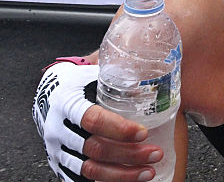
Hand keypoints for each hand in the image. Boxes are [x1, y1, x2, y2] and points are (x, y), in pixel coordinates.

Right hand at [33, 60, 160, 181]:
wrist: (49, 92)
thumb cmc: (78, 80)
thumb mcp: (94, 71)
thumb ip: (119, 75)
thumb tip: (153, 77)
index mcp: (68, 103)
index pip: (93, 120)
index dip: (119, 129)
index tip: (144, 133)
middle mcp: (60, 129)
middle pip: (96, 149)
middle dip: (129, 155)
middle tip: (156, 154)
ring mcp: (58, 150)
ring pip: (90, 170)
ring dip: (122, 175)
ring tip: (149, 172)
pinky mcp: (60, 163)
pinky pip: (82, 179)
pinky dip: (107, 181)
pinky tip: (128, 179)